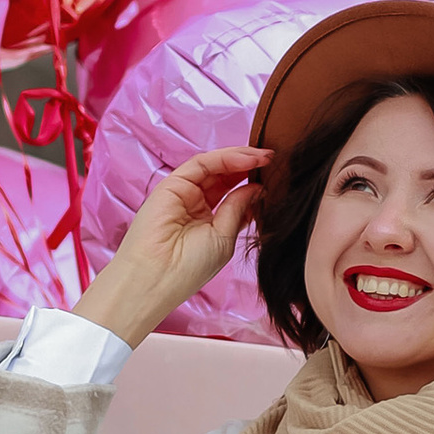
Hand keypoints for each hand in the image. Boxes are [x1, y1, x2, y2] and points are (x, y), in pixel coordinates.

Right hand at [76, 143, 267, 345]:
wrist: (157, 277)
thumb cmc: (188, 269)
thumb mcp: (224, 238)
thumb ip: (238, 209)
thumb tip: (257, 188)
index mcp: (209, 223)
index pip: (234, 197)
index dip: (254, 185)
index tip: (276, 179)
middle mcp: (196, 206)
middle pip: (226, 178)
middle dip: (250, 167)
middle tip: (273, 160)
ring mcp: (184, 194)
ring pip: (215, 167)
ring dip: (241, 159)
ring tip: (265, 156)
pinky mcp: (172, 184)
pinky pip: (202, 164)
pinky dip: (225, 158)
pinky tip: (247, 159)